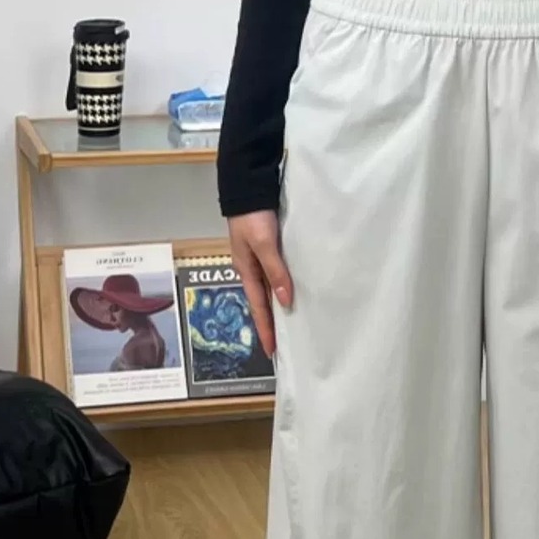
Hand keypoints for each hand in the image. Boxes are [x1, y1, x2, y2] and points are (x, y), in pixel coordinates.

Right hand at [228, 209, 291, 357]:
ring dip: (277, 306)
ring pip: (269, 289)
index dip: (266, 329)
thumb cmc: (253, 215)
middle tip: (283, 345)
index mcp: (246, 270)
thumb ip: (275, 271)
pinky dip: (282, 287)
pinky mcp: (267, 248)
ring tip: (291, 323)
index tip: (273, 352)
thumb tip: (286, 301)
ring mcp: (258, 258)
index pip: (258, 307)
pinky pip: (275, 274)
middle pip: (263, 302)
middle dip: (271, 323)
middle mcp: (251, 268)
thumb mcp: (263, 244)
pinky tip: (292, 292)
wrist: (247, 185)